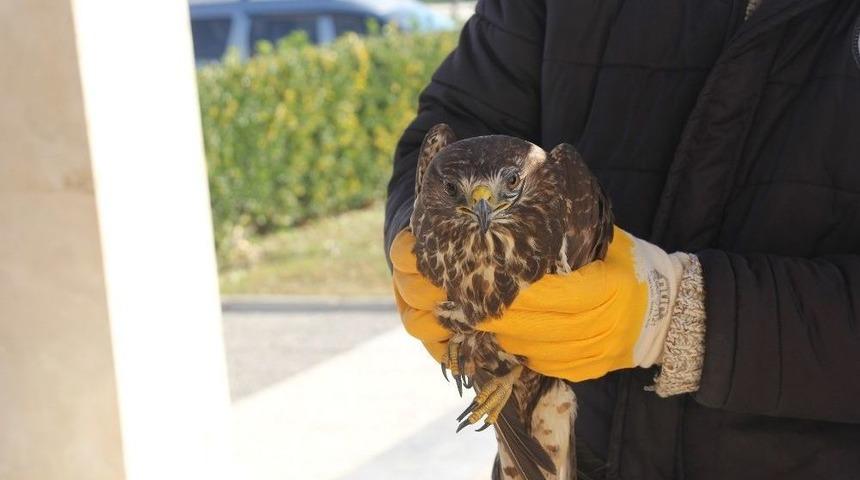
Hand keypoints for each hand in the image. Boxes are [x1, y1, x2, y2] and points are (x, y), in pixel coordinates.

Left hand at [390, 227, 690, 381]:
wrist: (673, 313)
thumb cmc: (635, 268)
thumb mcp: (609, 242)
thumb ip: (570, 233)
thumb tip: (524, 211)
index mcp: (602, 289)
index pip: (543, 295)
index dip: (508, 292)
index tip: (480, 281)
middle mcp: (597, 326)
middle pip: (530, 327)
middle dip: (495, 316)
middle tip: (466, 301)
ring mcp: (592, 353)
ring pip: (533, 350)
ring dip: (504, 336)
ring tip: (481, 318)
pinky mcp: (588, 370)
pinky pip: (545, 365)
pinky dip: (524, 351)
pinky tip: (510, 336)